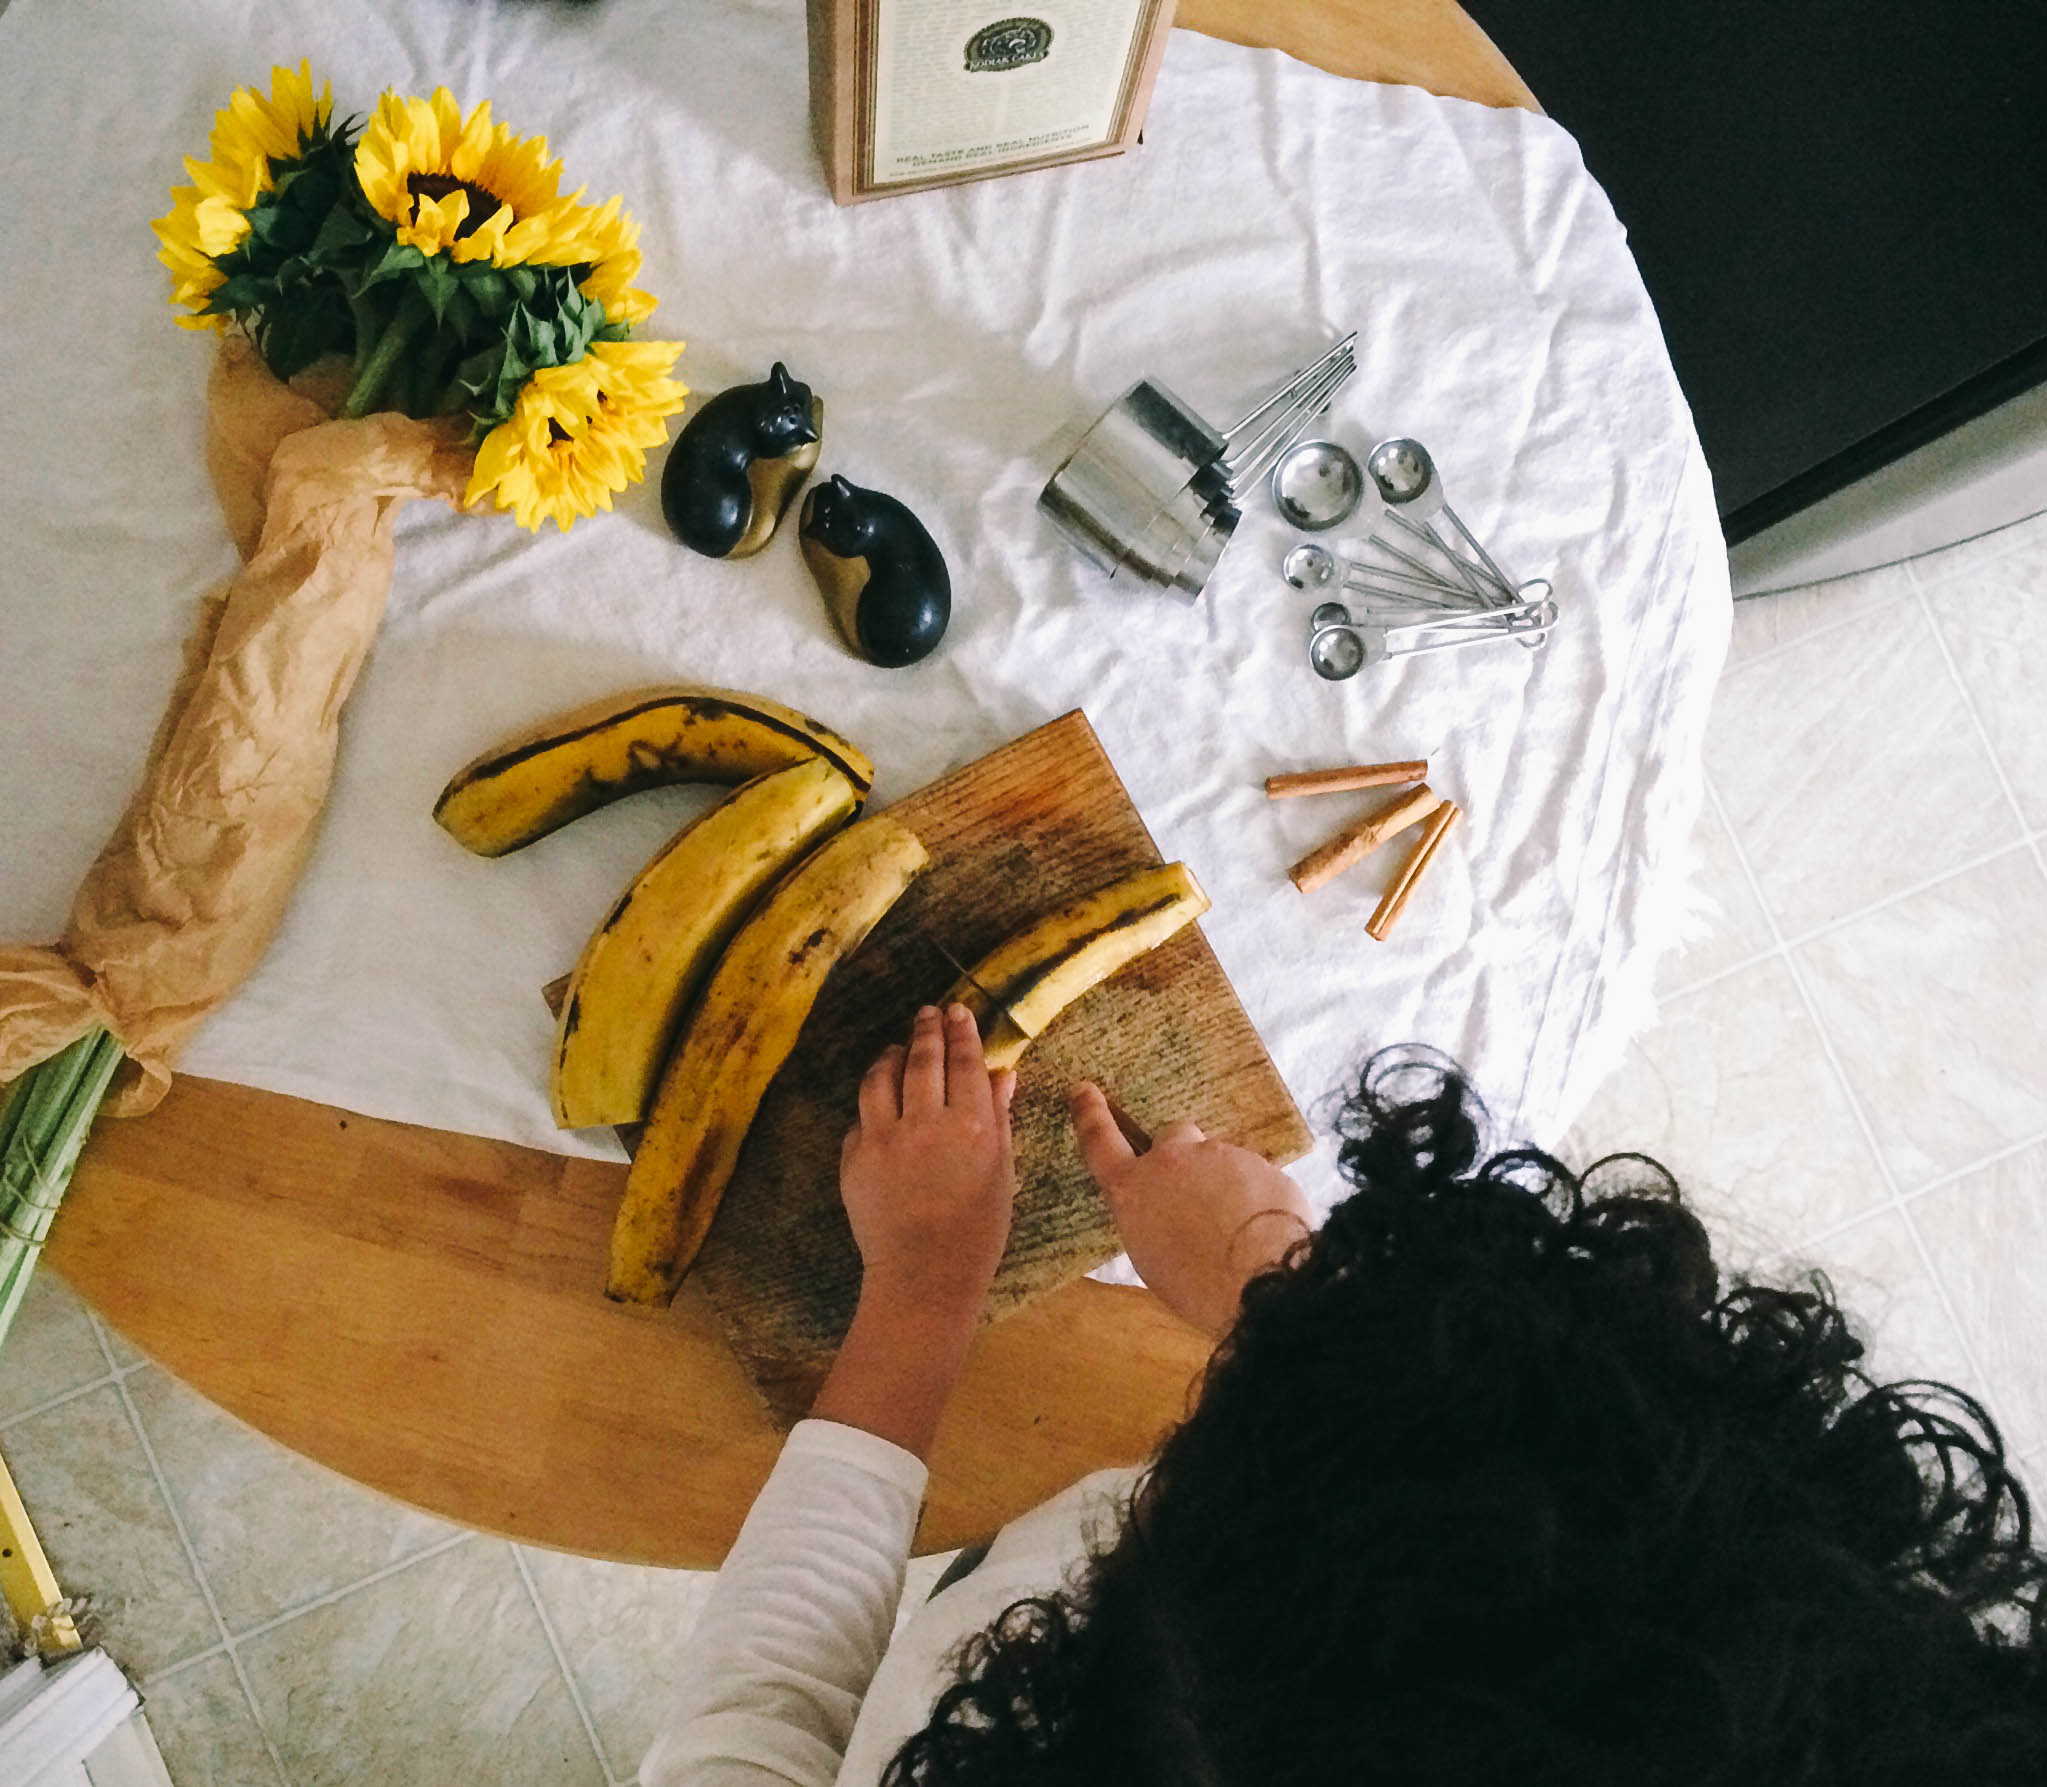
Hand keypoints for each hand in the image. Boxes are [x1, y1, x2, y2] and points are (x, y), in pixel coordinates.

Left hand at [840, 1004, 1017, 1322]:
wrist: (924, 1276)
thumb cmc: (977, 1231)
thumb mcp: (1001, 1172)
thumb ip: (998, 1118)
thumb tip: (1002, 1072)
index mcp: (970, 1125)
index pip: (965, 1062)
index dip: (961, 1032)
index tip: (958, 1012)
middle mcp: (925, 1122)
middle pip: (922, 1060)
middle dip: (926, 1030)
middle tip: (927, 1013)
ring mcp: (883, 1138)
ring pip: (880, 1079)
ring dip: (890, 1057)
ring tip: (896, 1049)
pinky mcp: (853, 1158)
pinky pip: (860, 1117)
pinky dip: (872, 1103)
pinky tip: (879, 1100)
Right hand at [1070, 1082, 1312, 1336]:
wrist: (1263, 1281)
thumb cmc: (1197, 1285)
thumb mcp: (1152, 1260)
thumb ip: (1150, 1220)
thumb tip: (1167, 1213)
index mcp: (1133, 1189)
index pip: (1101, 1141)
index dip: (1090, 1114)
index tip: (1084, 1090)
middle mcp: (1172, 1161)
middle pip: (1172, 1137)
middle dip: (1179, 1157)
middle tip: (1193, 1195)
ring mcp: (1219, 1156)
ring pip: (1217, 1159)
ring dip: (1221, 1183)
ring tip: (1234, 1228)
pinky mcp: (1260, 1164)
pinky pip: (1253, 1175)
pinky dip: (1254, 1196)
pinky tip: (1262, 1228)